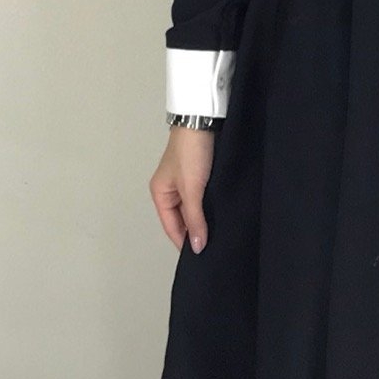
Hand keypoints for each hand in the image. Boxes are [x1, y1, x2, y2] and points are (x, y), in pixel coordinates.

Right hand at [149, 123, 214, 251]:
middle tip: (211, 246)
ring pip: (192, 210)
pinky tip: (218, 216)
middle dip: (193, 232)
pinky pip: (200, 200)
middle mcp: (169, 190)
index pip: (171, 227)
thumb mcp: (192, 189)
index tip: (200, 256)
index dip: (184, 242)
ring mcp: (184, 183)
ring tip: (216, 234)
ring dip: (202, 220)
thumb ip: (195, 219)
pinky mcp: (198, 176)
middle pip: (181, 220)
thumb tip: (196, 246)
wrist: (203, 122)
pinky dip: (207, 208)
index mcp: (160, 194)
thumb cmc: (190, 151)